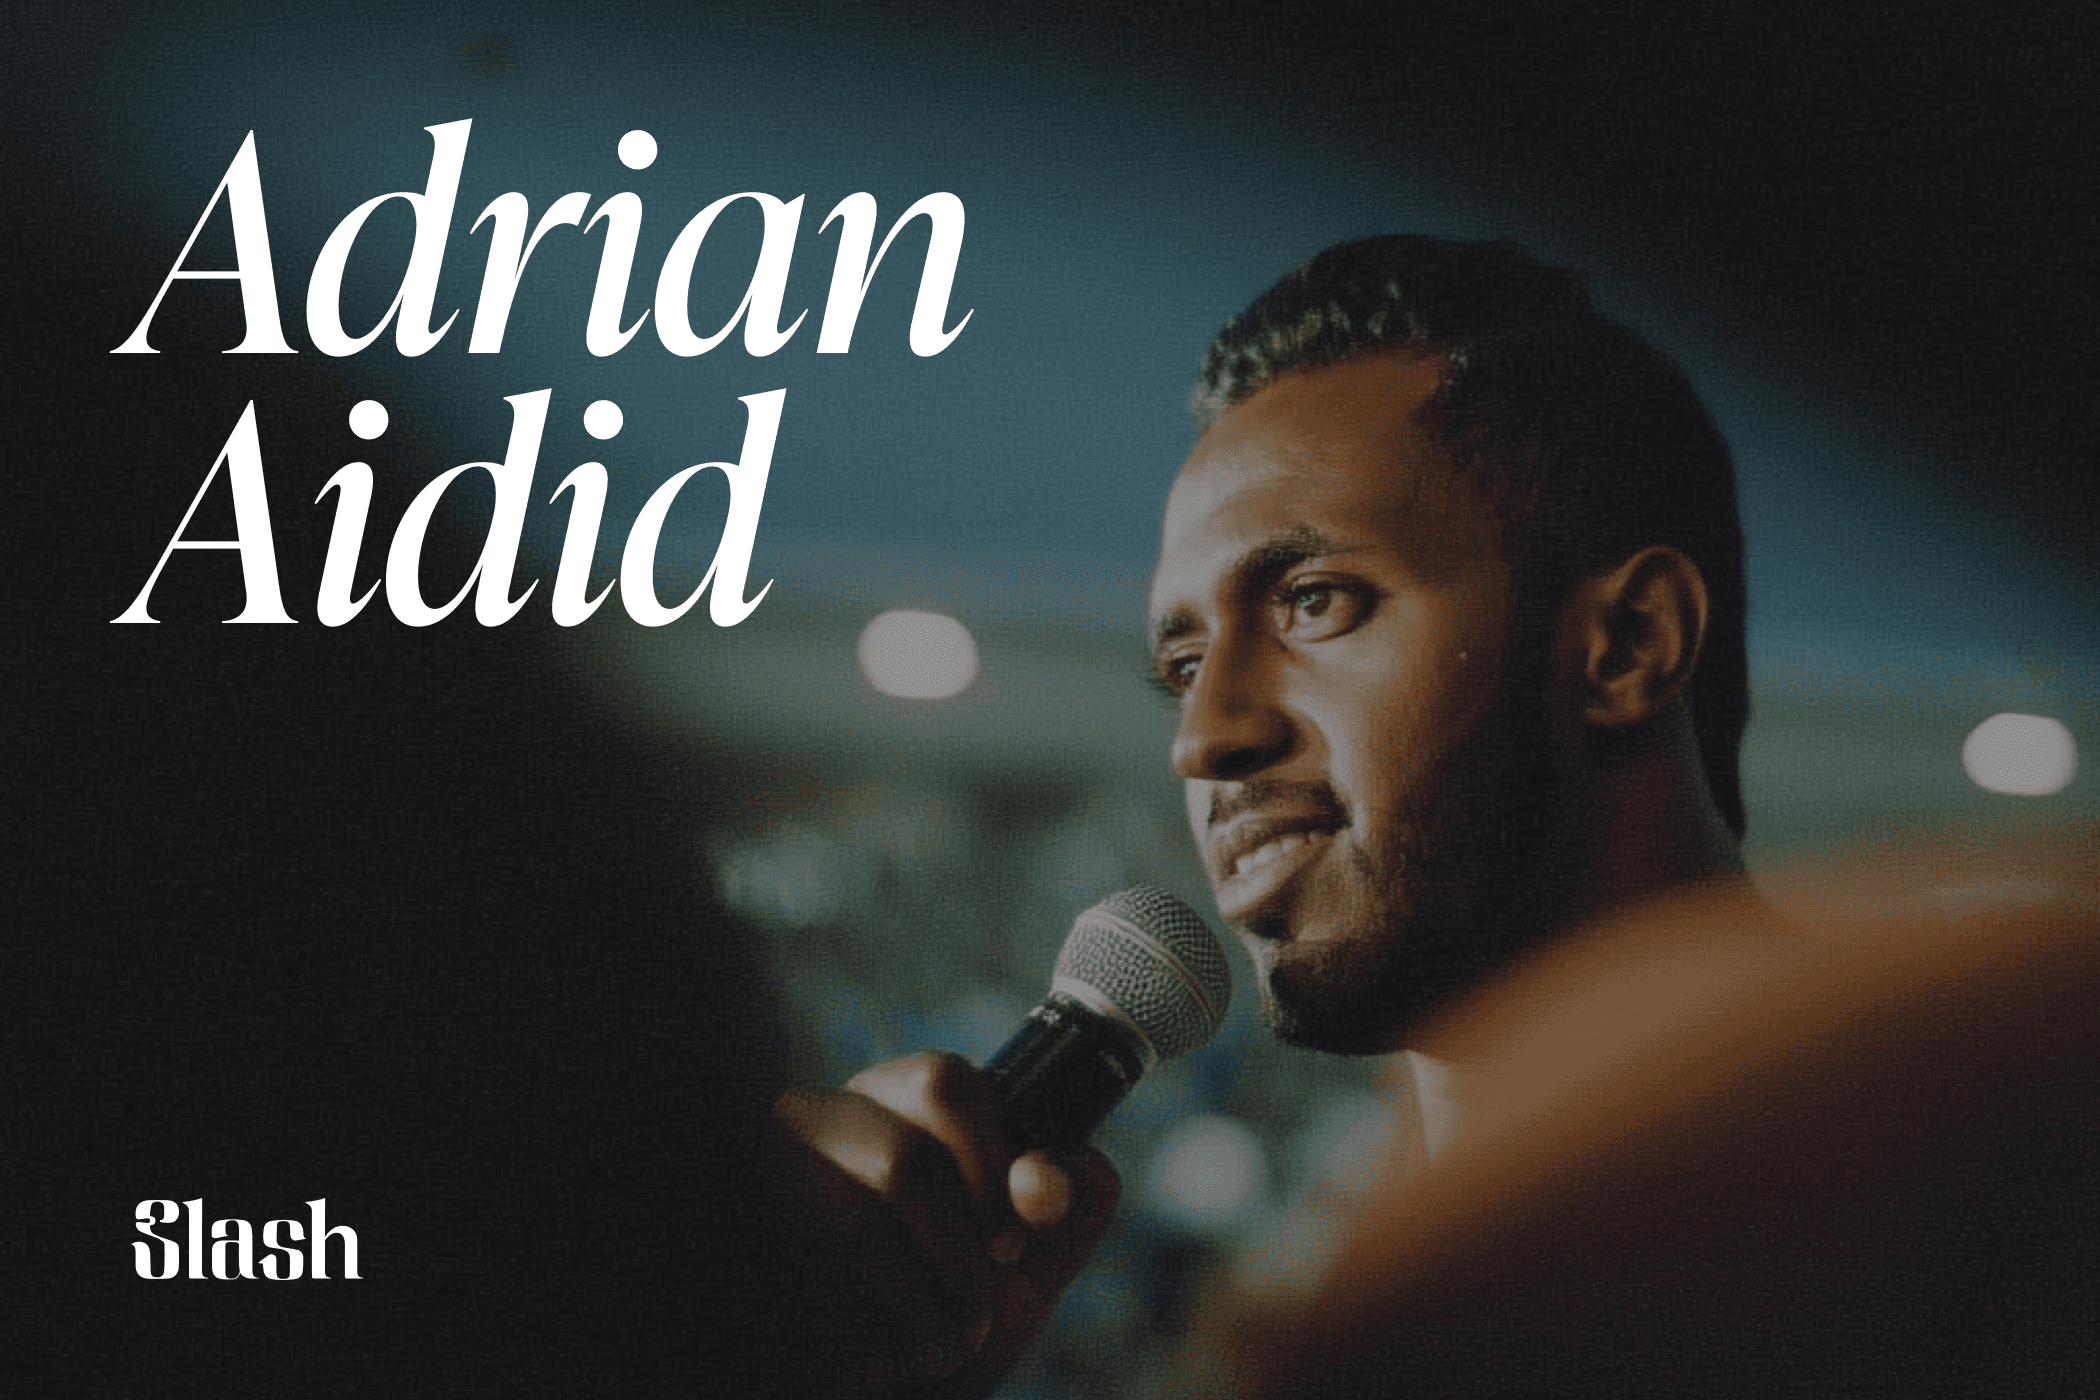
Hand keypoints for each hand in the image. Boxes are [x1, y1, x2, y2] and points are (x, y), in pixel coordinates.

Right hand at [776, 1051, 1120, 1396]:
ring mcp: (766, 1174)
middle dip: (957, 1255)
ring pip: (853, 1223)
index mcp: (894, 1098)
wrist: (892, 1388)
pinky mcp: (749, 1238)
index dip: (991, 1169)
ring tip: (938, 1353)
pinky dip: (860, 1336)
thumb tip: (1041, 1180)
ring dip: (916, 1307)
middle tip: (978, 1316)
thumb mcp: (1034, 1260)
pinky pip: (810, 1283)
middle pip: (902, 1161)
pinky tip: (876, 1364)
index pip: (945, 1083)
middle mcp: (819, 1118)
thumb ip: (1070, 1204)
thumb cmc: (959, 1312)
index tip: (1011, 1245)